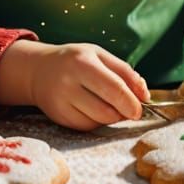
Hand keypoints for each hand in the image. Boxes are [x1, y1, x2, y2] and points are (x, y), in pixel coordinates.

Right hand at [0, 40, 148, 130]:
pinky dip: (96, 121)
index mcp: (83, 62)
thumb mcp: (100, 56)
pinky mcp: (59, 118)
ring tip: (109, 104)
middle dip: (124, 113)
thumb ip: (125, 72)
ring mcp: (61, 102)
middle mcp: (69, 83)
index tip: (140, 109)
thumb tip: (145, 95)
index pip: (114, 88)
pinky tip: (93, 108)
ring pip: (98, 121)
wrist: (39, 70)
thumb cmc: (75, 60)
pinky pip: (87, 127)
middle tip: (129, 109)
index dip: (131, 102)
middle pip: (107, 110)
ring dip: (111, 117)